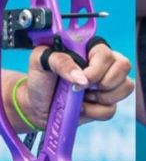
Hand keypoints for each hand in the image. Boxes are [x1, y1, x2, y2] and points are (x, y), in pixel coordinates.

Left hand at [17, 42, 133, 129]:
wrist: (36, 104)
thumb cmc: (39, 78)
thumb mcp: (39, 61)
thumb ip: (59, 61)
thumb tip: (81, 78)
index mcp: (87, 49)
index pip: (106, 52)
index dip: (96, 68)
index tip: (79, 80)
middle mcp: (102, 64)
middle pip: (123, 66)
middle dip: (102, 82)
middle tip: (80, 88)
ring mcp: (107, 84)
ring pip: (125, 87)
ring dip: (100, 97)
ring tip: (80, 96)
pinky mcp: (106, 103)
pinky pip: (111, 109)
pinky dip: (93, 111)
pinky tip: (81, 107)